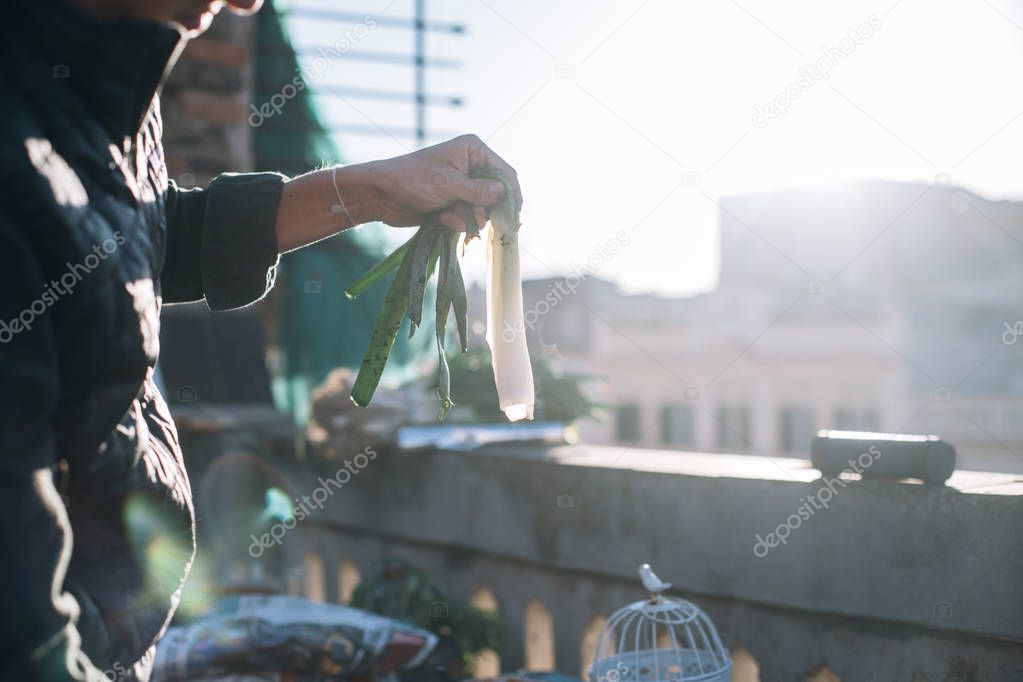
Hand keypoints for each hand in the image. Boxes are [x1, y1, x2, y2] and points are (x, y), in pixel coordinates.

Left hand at [363, 134, 521, 230]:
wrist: (381, 195)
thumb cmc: (412, 180)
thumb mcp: (448, 184)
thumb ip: (478, 191)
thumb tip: (503, 194)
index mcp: (473, 150)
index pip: (504, 172)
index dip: (511, 194)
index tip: (514, 215)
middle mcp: (471, 166)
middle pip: (496, 195)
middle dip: (483, 209)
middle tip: (470, 215)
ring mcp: (463, 186)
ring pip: (483, 210)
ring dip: (468, 218)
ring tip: (448, 215)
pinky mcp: (454, 202)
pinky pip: (469, 218)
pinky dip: (458, 222)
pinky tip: (441, 218)